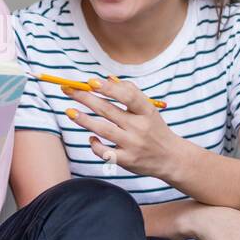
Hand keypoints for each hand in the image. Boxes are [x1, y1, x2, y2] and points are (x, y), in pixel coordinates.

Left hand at [60, 76, 191, 181]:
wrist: (171, 158)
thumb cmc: (154, 129)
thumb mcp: (148, 109)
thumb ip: (130, 93)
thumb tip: (106, 79)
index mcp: (147, 111)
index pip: (128, 96)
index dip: (109, 88)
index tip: (91, 81)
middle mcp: (140, 127)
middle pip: (109, 110)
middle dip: (86, 99)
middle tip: (68, 90)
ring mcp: (133, 144)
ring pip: (103, 130)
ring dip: (84, 120)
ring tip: (70, 111)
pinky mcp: (127, 160)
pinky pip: (105, 152)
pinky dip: (95, 144)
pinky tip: (90, 137)